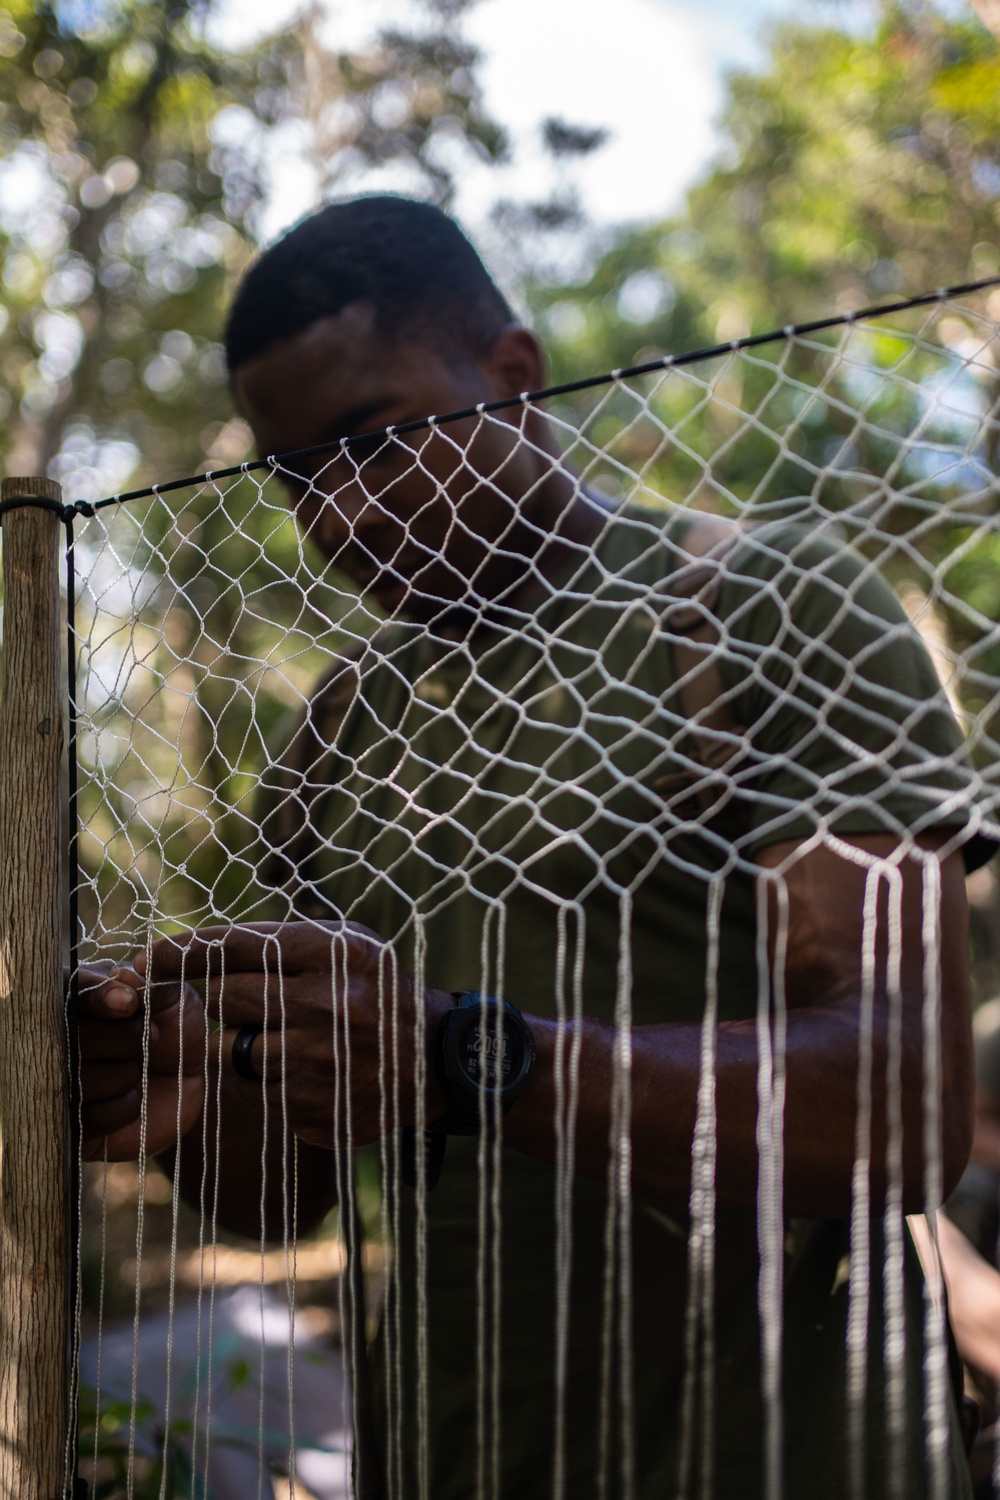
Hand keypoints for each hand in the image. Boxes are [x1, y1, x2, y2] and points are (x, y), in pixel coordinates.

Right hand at [77, 960, 205, 1160]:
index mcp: (78, 998)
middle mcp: (57, 1039)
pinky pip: (89, 1118)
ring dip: (126, 1073)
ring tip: (141, 1067)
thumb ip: (150, 981)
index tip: (130, 1003)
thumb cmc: (175, 1026)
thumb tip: (122, 976)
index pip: (69, 990)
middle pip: (72, 1038)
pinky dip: (123, 1105)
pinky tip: (134, 1095)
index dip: (99, 998)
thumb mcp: (173, 995)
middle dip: (123, 1038)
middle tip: (152, 1037)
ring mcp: (59, 1083)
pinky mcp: (71, 1125)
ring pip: (80, 1080)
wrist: (191, 1080)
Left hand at [138, 921, 449, 1149]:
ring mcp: (314, 1061)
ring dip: (247, 1046)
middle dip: (229, 1001)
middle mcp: (320, 1004)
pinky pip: (258, 1092)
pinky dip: (273, 1083)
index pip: (233, 946)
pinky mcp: (309, 1108)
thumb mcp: (345, 946)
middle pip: (223, 998)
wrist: (430, 1058)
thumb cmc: (374, 991)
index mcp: (327, 954)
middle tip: (259, 1004)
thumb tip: (201, 946)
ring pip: (231, 1052)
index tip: (150, 958)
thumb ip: (282, 941)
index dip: (183, 952)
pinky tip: (312, 1073)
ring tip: (292, 1041)